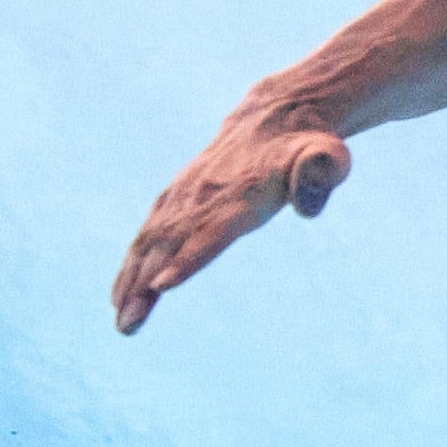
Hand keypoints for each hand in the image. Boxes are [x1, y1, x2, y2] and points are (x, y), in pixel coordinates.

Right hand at [113, 105, 352, 334]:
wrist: (272, 120)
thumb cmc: (306, 149)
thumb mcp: (327, 158)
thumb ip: (319, 178)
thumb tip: (308, 208)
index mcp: (241, 194)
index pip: (210, 232)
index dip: (187, 259)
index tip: (162, 286)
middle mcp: (204, 196)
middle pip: (170, 246)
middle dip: (145, 287)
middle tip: (128, 326)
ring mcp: (184, 197)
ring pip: (150, 244)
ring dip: (131, 284)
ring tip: (122, 323)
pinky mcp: (173, 199)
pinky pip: (146, 236)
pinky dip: (131, 266)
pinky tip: (120, 297)